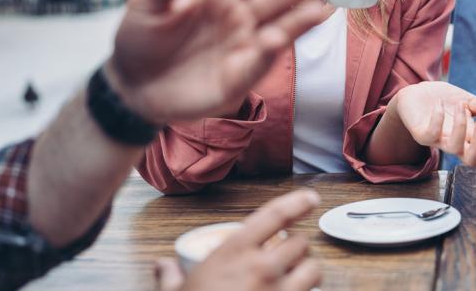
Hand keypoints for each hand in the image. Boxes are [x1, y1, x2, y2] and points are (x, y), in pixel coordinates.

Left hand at [109, 0, 332, 123]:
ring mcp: (240, 45)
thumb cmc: (139, 37)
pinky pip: (258, 62)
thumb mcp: (149, 1)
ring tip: (323, 4)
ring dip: (300, 17)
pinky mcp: (237, 76)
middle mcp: (237, 15)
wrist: (130, 84)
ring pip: (278, 27)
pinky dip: (269, 50)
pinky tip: (278, 38)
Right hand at [154, 189, 322, 290]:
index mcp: (233, 253)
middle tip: (289, 256)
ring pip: (314, 270)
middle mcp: (261, 267)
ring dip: (309, 272)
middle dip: (297, 247)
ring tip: (299, 278)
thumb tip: (162, 265)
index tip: (310, 198)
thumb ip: (169, 276)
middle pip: (300, 243)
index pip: (273, 215)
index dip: (296, 203)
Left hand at [389, 82, 475, 166]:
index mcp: (469, 139)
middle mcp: (454, 143)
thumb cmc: (445, 100)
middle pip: (471, 161)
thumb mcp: (472, 103)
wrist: (417, 91)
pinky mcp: (420, 134)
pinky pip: (430, 134)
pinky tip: (439, 105)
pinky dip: (437, 119)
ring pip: (453, 148)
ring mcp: (437, 140)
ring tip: (461, 105)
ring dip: (461, 126)